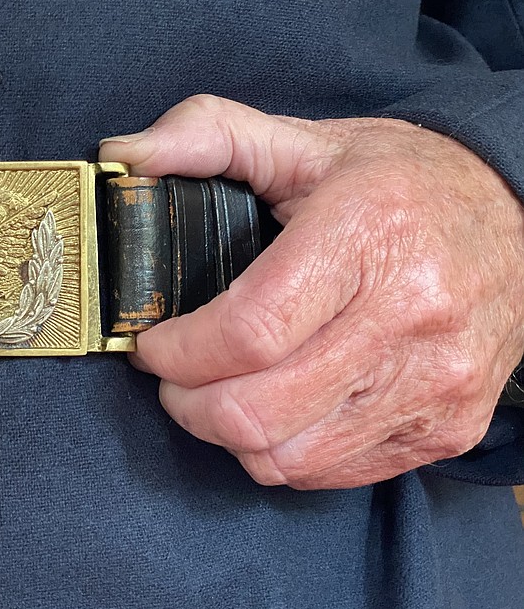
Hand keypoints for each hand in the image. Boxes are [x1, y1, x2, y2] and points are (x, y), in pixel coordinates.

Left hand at [99, 96, 523, 488]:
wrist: (523, 217)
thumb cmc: (402, 182)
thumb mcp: (306, 140)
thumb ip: (208, 133)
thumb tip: (124, 152)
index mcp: (367, 234)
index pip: (248, 331)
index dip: (178, 352)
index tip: (150, 344)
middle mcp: (411, 316)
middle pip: (258, 410)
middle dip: (186, 402)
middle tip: (173, 374)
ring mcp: (435, 383)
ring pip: (287, 457)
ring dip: (226, 433)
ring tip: (214, 393)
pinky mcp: (446, 428)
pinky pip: (330, 474)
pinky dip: (280, 453)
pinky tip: (271, 409)